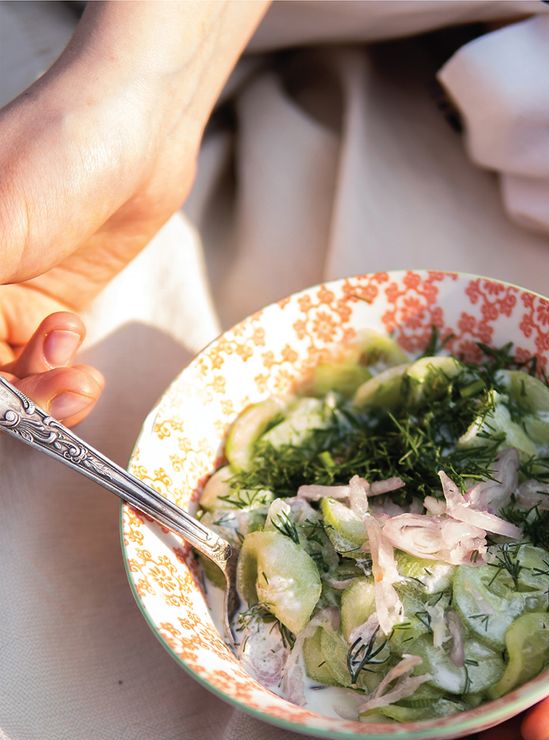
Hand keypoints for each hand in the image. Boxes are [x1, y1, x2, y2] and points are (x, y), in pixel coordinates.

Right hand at [0, 0, 267, 423]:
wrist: (138, 130)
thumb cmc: (55, 154)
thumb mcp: (0, 228)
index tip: (8, 402)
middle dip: (16, 400)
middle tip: (55, 397)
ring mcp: (10, 300)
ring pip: (14, 379)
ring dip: (44, 393)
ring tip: (76, 373)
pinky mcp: (55, 308)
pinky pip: (50, 367)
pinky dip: (64, 379)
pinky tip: (82, 362)